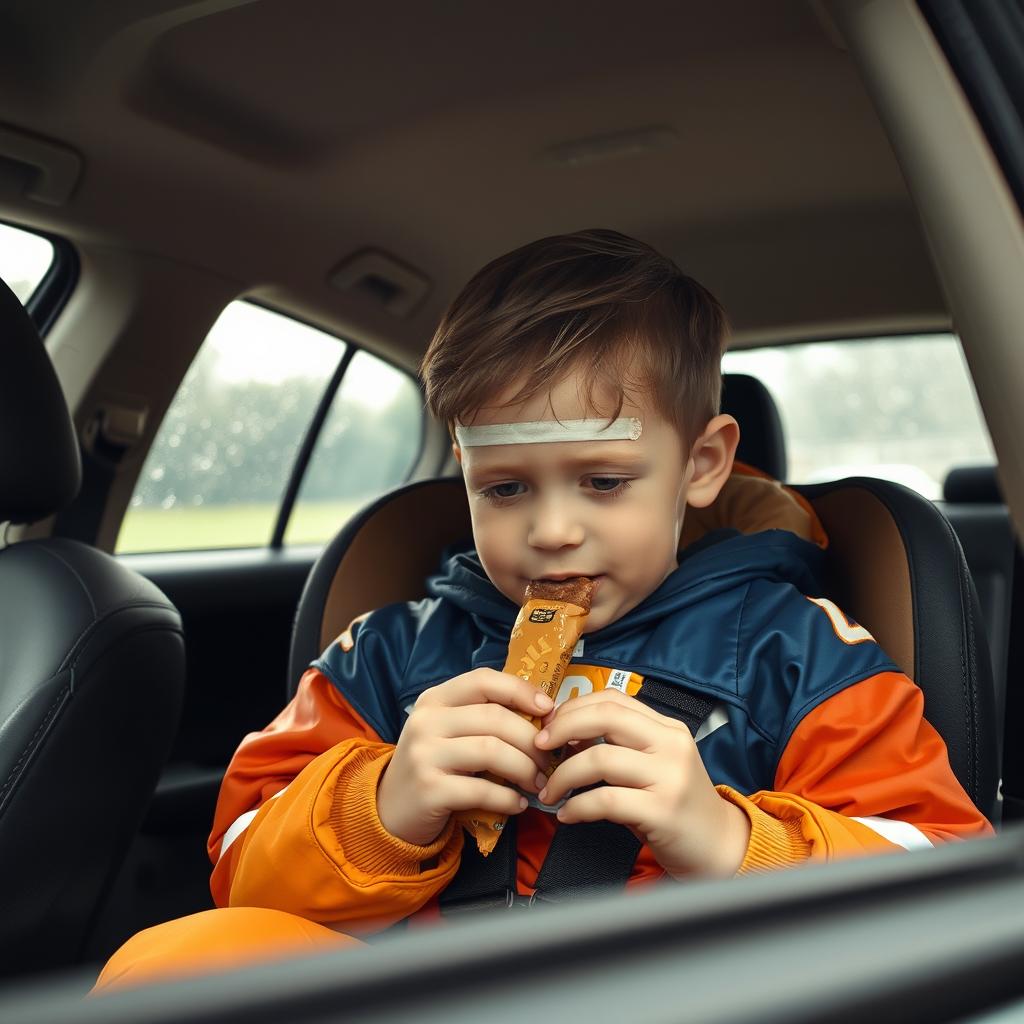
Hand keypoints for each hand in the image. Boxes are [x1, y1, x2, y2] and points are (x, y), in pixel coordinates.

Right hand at [376, 668, 552, 845]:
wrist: (390, 810)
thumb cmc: (434, 766)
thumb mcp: (449, 731)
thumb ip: (484, 718)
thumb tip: (543, 717)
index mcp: (435, 699)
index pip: (484, 680)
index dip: (520, 690)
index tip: (548, 709)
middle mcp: (426, 721)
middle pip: (494, 718)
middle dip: (531, 741)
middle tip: (548, 760)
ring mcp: (424, 754)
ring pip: (492, 751)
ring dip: (525, 769)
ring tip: (537, 783)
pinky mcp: (429, 790)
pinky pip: (482, 790)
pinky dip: (508, 799)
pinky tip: (518, 804)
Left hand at [535, 688, 749, 877]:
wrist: (720, 847)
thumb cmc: (676, 806)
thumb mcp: (653, 766)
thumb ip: (619, 745)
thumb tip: (565, 733)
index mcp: (667, 728)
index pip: (612, 699)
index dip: (574, 707)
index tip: (549, 725)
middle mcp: (671, 745)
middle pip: (605, 717)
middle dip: (562, 728)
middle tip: (539, 747)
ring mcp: (669, 777)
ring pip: (600, 759)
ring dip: (562, 776)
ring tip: (549, 791)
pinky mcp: (662, 811)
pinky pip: (605, 800)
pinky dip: (577, 807)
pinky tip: (567, 815)